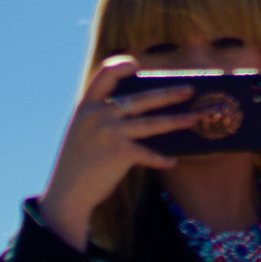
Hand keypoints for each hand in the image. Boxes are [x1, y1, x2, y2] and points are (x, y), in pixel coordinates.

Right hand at [39, 55, 198, 251]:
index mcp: (86, 106)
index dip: (120, 65)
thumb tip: (142, 107)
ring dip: (177, 121)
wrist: (65, 196)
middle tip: (190, 90)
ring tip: (195, 118)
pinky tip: (172, 161)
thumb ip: (102, 116)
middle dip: (169, 94)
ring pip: (152, 123)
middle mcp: (97, 115)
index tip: (136, 65)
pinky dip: (162, 158)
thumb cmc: (79, 163)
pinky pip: (149, 153)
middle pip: (141, 98)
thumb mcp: (83, 132)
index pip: (104, 74)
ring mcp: (108, 132)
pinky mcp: (119, 153)